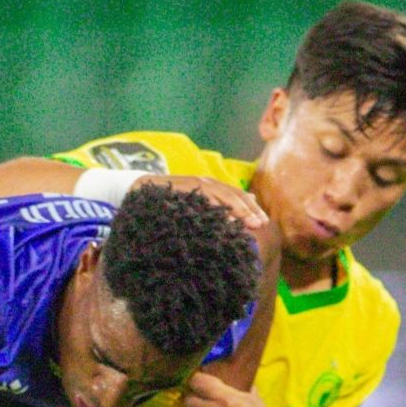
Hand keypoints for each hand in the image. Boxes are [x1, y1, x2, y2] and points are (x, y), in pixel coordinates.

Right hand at [141, 175, 268, 234]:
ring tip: (248, 224)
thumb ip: (220, 203)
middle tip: (260, 225)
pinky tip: (225, 219)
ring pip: (221, 195)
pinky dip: (215, 207)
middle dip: (248, 210)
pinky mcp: (182, 187)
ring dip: (236, 209)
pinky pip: (202, 197)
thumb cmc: (171, 200)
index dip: (251, 207)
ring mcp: (194, 183)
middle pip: (233, 194)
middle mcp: (206, 182)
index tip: (264, 223)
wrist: (141, 189)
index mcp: (212, 186)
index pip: (237, 194)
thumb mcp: (197, 202)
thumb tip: (250, 201)